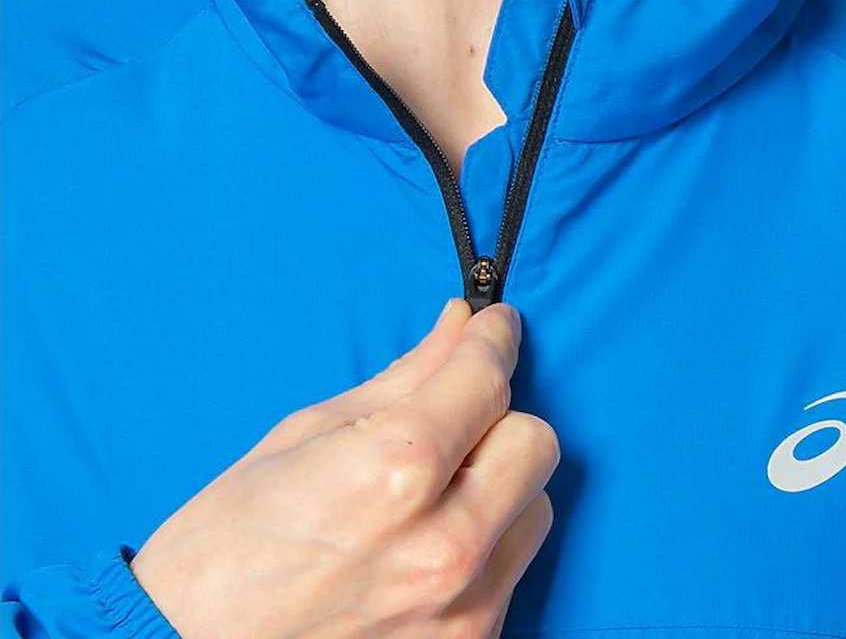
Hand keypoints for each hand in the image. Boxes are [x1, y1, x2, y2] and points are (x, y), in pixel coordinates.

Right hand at [130, 298, 557, 637]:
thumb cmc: (226, 544)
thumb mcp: (303, 435)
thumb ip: (401, 379)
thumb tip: (457, 327)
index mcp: (395, 471)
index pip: (485, 380)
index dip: (492, 338)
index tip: (493, 323)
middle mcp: (444, 543)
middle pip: (534, 441)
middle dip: (497, 413)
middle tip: (454, 413)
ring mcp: (462, 607)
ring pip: (535, 506)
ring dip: (497, 481)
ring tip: (433, 487)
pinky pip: (511, 567)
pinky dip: (484, 539)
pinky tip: (427, 538)